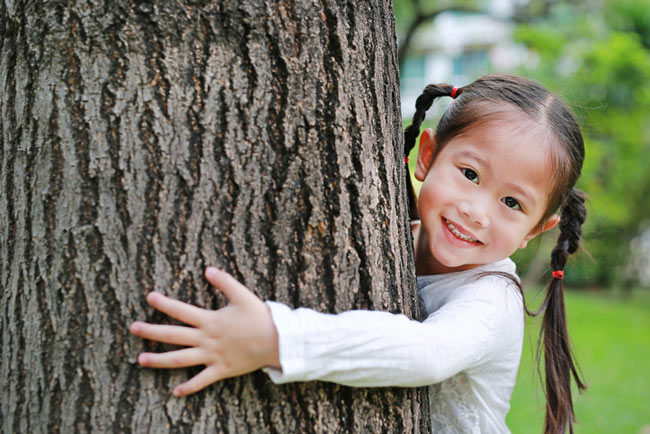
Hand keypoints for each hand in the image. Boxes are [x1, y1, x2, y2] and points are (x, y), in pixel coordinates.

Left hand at [130, 267, 279, 396]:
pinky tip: (175, 392)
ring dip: (159, 360)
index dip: (164, 304)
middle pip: (173, 335)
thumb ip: (225, 282)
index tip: (149, 298)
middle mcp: (206, 339)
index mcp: (210, 320)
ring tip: (140, 360)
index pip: (181, 311)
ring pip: (180, 359)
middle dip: (151, 331)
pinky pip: (202, 381)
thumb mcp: (242, 295)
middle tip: (133, 328)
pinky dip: (189, 387)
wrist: (276, 340)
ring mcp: (212, 356)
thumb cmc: (259, 317)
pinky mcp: (221, 370)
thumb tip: (208, 269)